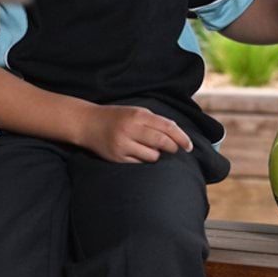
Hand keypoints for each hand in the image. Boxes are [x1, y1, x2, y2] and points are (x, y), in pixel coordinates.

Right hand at [73, 104, 192, 163]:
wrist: (88, 123)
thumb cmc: (117, 117)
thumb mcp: (136, 112)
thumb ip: (155, 122)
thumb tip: (177, 135)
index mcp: (138, 115)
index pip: (167, 127)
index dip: (181, 138)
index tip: (189, 147)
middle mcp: (131, 129)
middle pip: (162, 142)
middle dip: (172, 148)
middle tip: (174, 150)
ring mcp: (123, 144)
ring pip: (152, 156)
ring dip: (157, 155)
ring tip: (150, 149)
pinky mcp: (117, 157)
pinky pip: (139, 163)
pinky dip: (143, 160)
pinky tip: (138, 154)